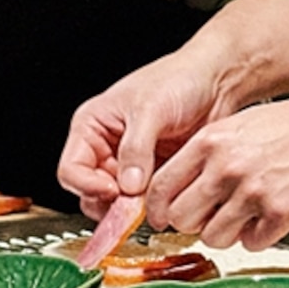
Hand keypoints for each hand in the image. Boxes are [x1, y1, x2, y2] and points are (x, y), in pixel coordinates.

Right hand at [57, 49, 229, 218]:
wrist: (217, 81)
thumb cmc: (179, 78)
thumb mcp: (152, 109)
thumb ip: (136, 148)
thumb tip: (128, 186)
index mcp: (92, 126)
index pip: (71, 169)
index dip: (88, 185)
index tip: (113, 191)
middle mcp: (106, 147)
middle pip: (91, 192)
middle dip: (110, 203)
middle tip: (134, 205)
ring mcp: (131, 164)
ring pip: (117, 202)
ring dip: (133, 209)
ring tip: (153, 200)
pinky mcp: (154, 175)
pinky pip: (145, 201)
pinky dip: (153, 206)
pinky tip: (167, 198)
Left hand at [140, 96, 288, 251]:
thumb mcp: (238, 125)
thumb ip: (206, 154)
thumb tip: (180, 185)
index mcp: (210, 143)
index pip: (161, 186)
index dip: (158, 209)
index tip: (162, 218)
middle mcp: (226, 168)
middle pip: (182, 218)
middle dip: (192, 223)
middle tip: (206, 218)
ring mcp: (252, 192)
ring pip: (213, 238)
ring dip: (225, 234)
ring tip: (242, 218)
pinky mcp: (280, 214)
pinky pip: (251, 243)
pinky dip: (257, 237)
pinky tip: (267, 219)